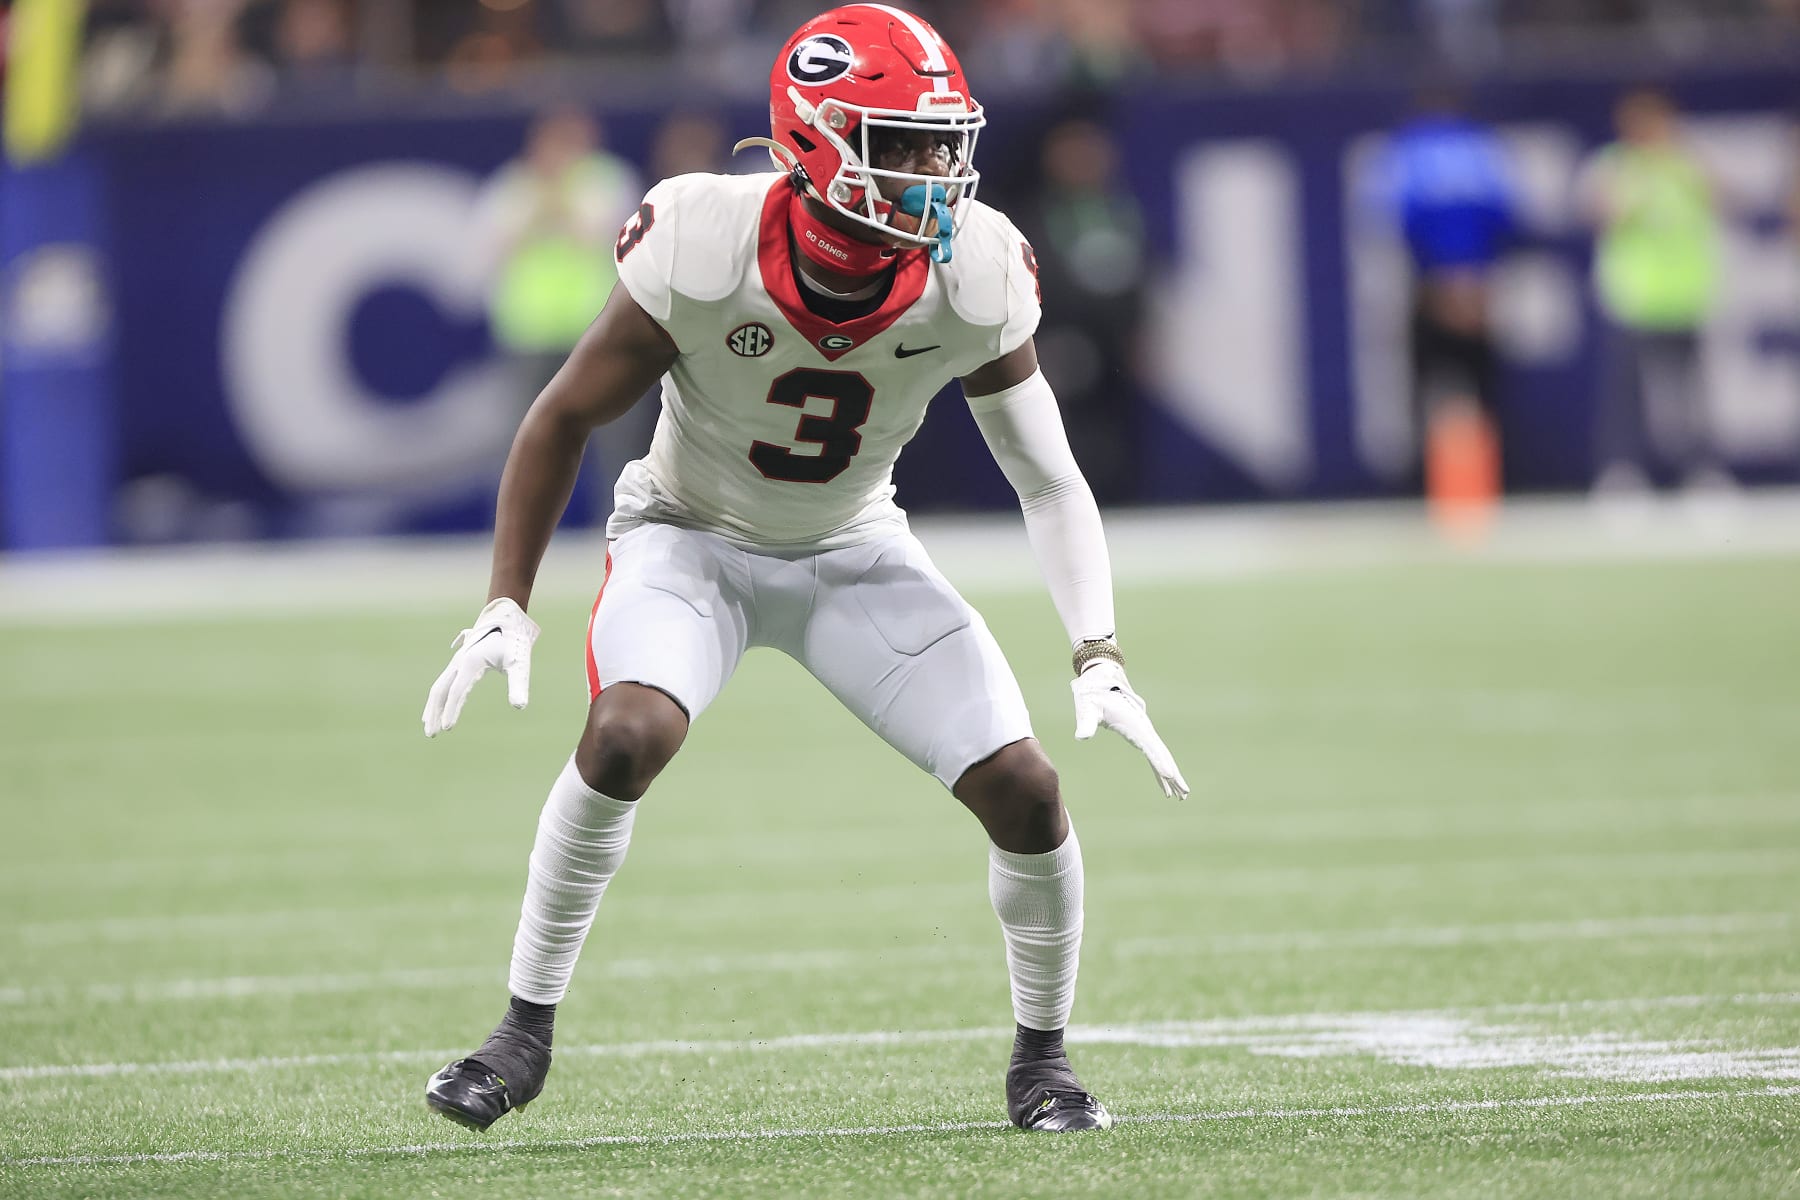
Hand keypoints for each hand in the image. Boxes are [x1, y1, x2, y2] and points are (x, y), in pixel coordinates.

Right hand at [422, 598, 540, 737]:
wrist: (508, 621)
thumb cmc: (515, 644)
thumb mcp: (520, 665)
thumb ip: (519, 685)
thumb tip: (519, 706)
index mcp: (471, 663)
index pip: (457, 691)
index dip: (452, 710)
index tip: (448, 729)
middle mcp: (459, 662)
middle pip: (441, 690)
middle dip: (435, 712)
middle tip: (431, 734)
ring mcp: (456, 662)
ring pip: (439, 687)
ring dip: (433, 707)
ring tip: (430, 727)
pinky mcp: (459, 664)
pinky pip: (444, 683)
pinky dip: (438, 698)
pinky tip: (436, 710)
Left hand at [1071, 659, 1189, 799]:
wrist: (1101, 676)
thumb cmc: (1092, 691)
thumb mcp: (1087, 705)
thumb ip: (1086, 721)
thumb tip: (1081, 737)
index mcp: (1134, 723)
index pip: (1150, 746)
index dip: (1159, 761)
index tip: (1170, 776)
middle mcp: (1143, 727)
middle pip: (1162, 754)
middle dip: (1173, 774)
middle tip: (1184, 793)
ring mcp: (1143, 730)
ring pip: (1160, 755)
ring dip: (1170, 774)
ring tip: (1180, 795)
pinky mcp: (1139, 732)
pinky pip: (1153, 753)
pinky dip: (1159, 766)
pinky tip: (1163, 780)